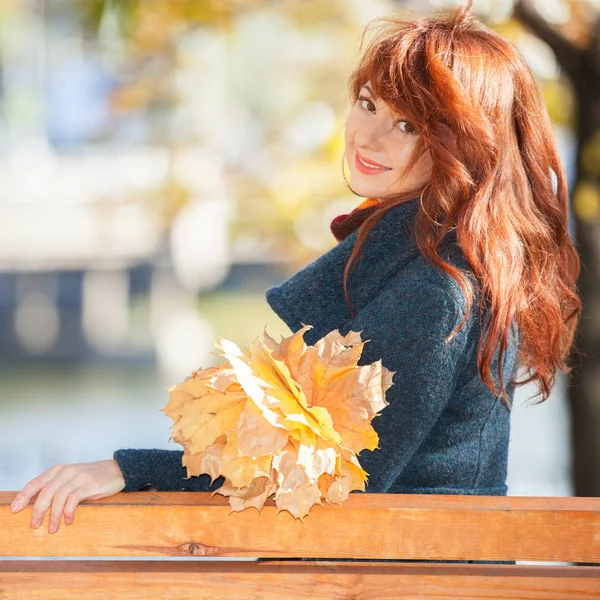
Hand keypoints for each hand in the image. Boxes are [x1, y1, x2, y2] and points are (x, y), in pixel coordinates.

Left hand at [10, 459, 125, 533]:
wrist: (117, 470)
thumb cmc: (92, 477)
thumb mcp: (72, 478)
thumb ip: (57, 486)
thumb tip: (38, 504)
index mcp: (59, 470)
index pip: (36, 482)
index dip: (24, 496)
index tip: (15, 509)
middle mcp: (67, 471)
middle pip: (45, 491)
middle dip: (37, 510)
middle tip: (34, 525)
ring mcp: (78, 477)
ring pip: (58, 497)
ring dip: (53, 515)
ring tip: (52, 528)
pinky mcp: (89, 485)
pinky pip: (73, 500)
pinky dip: (68, 512)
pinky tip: (68, 520)